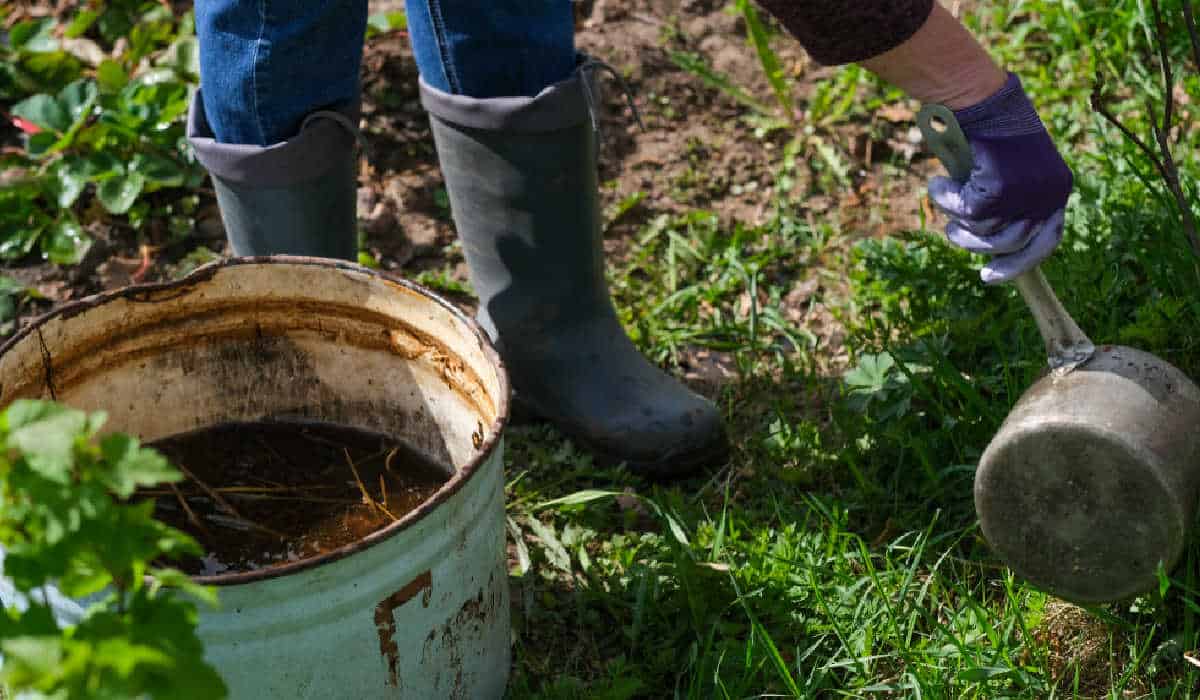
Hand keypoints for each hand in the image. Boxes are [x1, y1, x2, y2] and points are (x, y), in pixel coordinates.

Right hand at [928, 74, 1071, 283]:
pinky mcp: (1000, 190)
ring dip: (957, 217)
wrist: (981, 98)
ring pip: (984, 232)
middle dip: (978, 245)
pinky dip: (947, 199)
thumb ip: (1012, 203)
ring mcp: (1027, 194)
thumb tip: (993, 243)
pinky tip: (939, 181)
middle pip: (1013, 244)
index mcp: (1058, 188)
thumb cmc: (990, 129)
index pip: (1048, 240)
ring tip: (946, 192)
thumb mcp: (1011, 169)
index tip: (989, 275)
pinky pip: (965, 214)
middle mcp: (1050, 194)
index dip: (1018, 263)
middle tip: (955, 234)